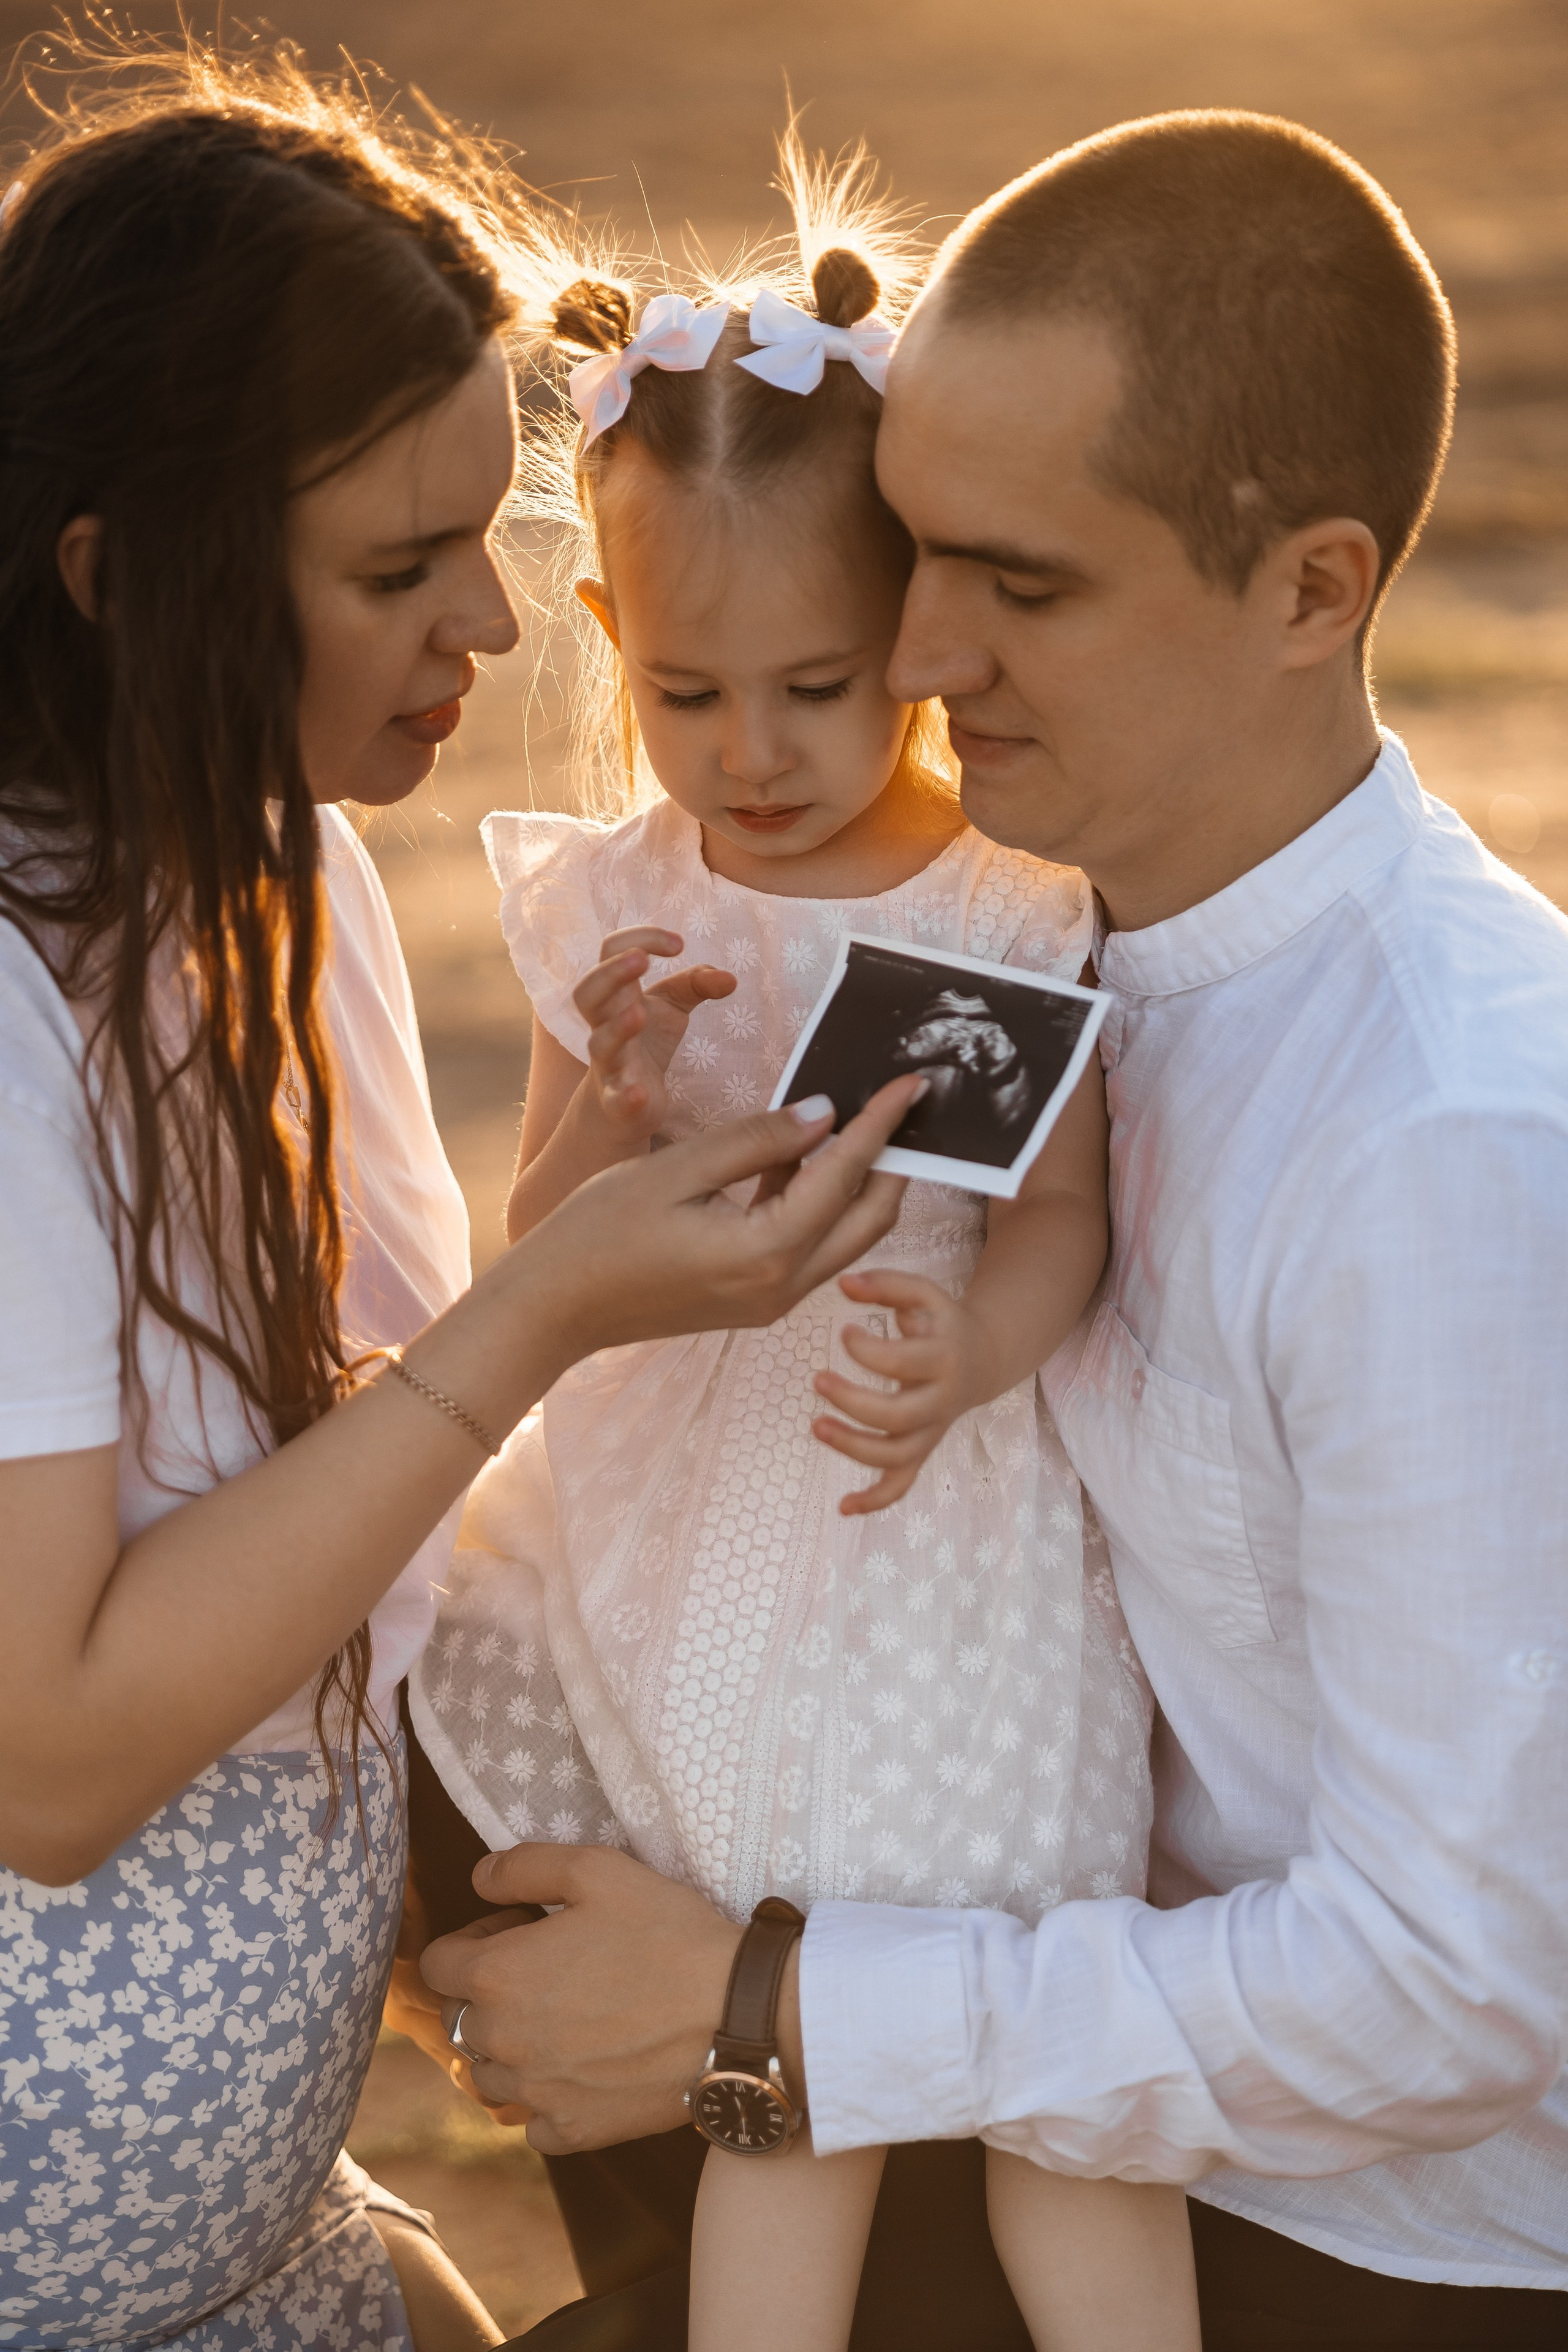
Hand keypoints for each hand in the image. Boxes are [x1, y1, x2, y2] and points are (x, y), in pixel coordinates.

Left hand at [419, 1845, 745, 2152]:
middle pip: (459, 2019)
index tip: (518, 1932)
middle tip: (550, 1970)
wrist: (733, 2013)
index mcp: (498, 1975)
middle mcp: (502, 2041)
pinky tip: (583, 2068)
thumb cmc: (666, 1933)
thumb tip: (478, 1877)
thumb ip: (524, 1866)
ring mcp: (535, 2093)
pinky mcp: (572, 2131)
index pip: (436, 1965)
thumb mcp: (598, 1869)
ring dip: (510, 2047)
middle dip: (489, 1992)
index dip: (472, 1941)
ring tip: (565, 2019)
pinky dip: (545, 2098)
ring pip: (487, 2074)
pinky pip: (531, 2120)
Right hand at [533, 1078, 922, 1358]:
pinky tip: (805, 1157)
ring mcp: (771, 1301)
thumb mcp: (677, 1170)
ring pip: (846, 1237)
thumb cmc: (598, 1234)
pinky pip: (810, 1248)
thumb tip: (824, 1112)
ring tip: (864, 1124)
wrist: (554, 1308)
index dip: (880, 1123)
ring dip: (861, 1184)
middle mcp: (782, 1287)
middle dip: (893, 1160)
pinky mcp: (755, 1301)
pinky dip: (822, 1204)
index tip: (910, 1083)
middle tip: (903, 1106)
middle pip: (870, 1218)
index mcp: (766, 1252)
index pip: (845, 1174)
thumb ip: (756, 1140)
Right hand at [573, 926, 735, 1147]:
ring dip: (617, 1028)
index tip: (679, 945)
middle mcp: (605, 1025)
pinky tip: (639, 1094)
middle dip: (610, 974)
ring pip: (599, 1044)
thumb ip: (696, 984)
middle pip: (587, 993)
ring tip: (639, 1015)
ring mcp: (609, 1063)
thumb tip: (730, 978)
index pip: (612, 952)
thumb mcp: (673, 1006)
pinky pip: (614, 1098)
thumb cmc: (648, 1043)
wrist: (627, 1104)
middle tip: (640, 960)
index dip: (641, 939)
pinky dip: (625, 1096)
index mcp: (617, 995)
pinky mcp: (617, 1101)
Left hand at [812, 1269, 987, 1513]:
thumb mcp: (924, 1295)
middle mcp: (941, 1401)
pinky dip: (875, 1499)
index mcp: (943, 1359)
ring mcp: (931, 1430)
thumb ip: (887, 1284)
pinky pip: (902, 1483)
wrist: (983, 1358)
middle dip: (854, 1403)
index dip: (868, 1350)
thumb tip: (843, 1283)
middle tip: (818, 1380)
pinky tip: (843, 1506)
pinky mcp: (921, 1449)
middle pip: (898, 1417)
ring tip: (816, 1426)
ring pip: (897, 1456)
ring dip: (854, 1448)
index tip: (843, 1332)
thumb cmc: (942, 1323)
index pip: (904, 1361)